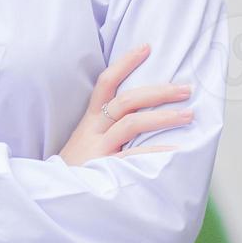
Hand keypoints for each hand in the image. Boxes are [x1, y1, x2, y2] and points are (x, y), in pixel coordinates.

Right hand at [58, 42, 193, 165]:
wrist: (53, 195)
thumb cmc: (76, 169)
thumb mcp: (85, 142)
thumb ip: (106, 129)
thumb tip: (141, 117)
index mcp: (90, 120)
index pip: (106, 83)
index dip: (125, 63)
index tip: (146, 47)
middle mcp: (94, 129)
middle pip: (126, 100)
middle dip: (158, 91)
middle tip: (186, 88)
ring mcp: (98, 147)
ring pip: (131, 123)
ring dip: (162, 116)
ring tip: (188, 115)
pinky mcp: (103, 167)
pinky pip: (133, 156)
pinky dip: (155, 151)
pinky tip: (176, 150)